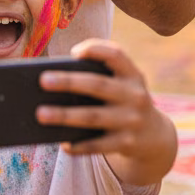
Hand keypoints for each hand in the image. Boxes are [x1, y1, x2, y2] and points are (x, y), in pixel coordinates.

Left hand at [37, 40, 176, 179]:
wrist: (154, 135)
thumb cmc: (121, 99)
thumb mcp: (120, 83)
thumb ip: (97, 75)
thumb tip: (54, 81)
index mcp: (131, 74)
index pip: (116, 55)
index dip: (95, 49)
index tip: (73, 52)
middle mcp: (135, 95)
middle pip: (98, 85)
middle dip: (69, 82)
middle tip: (42, 80)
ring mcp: (133, 121)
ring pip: (94, 117)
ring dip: (65, 116)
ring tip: (41, 113)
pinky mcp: (128, 143)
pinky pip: (99, 145)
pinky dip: (80, 145)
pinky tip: (63, 144)